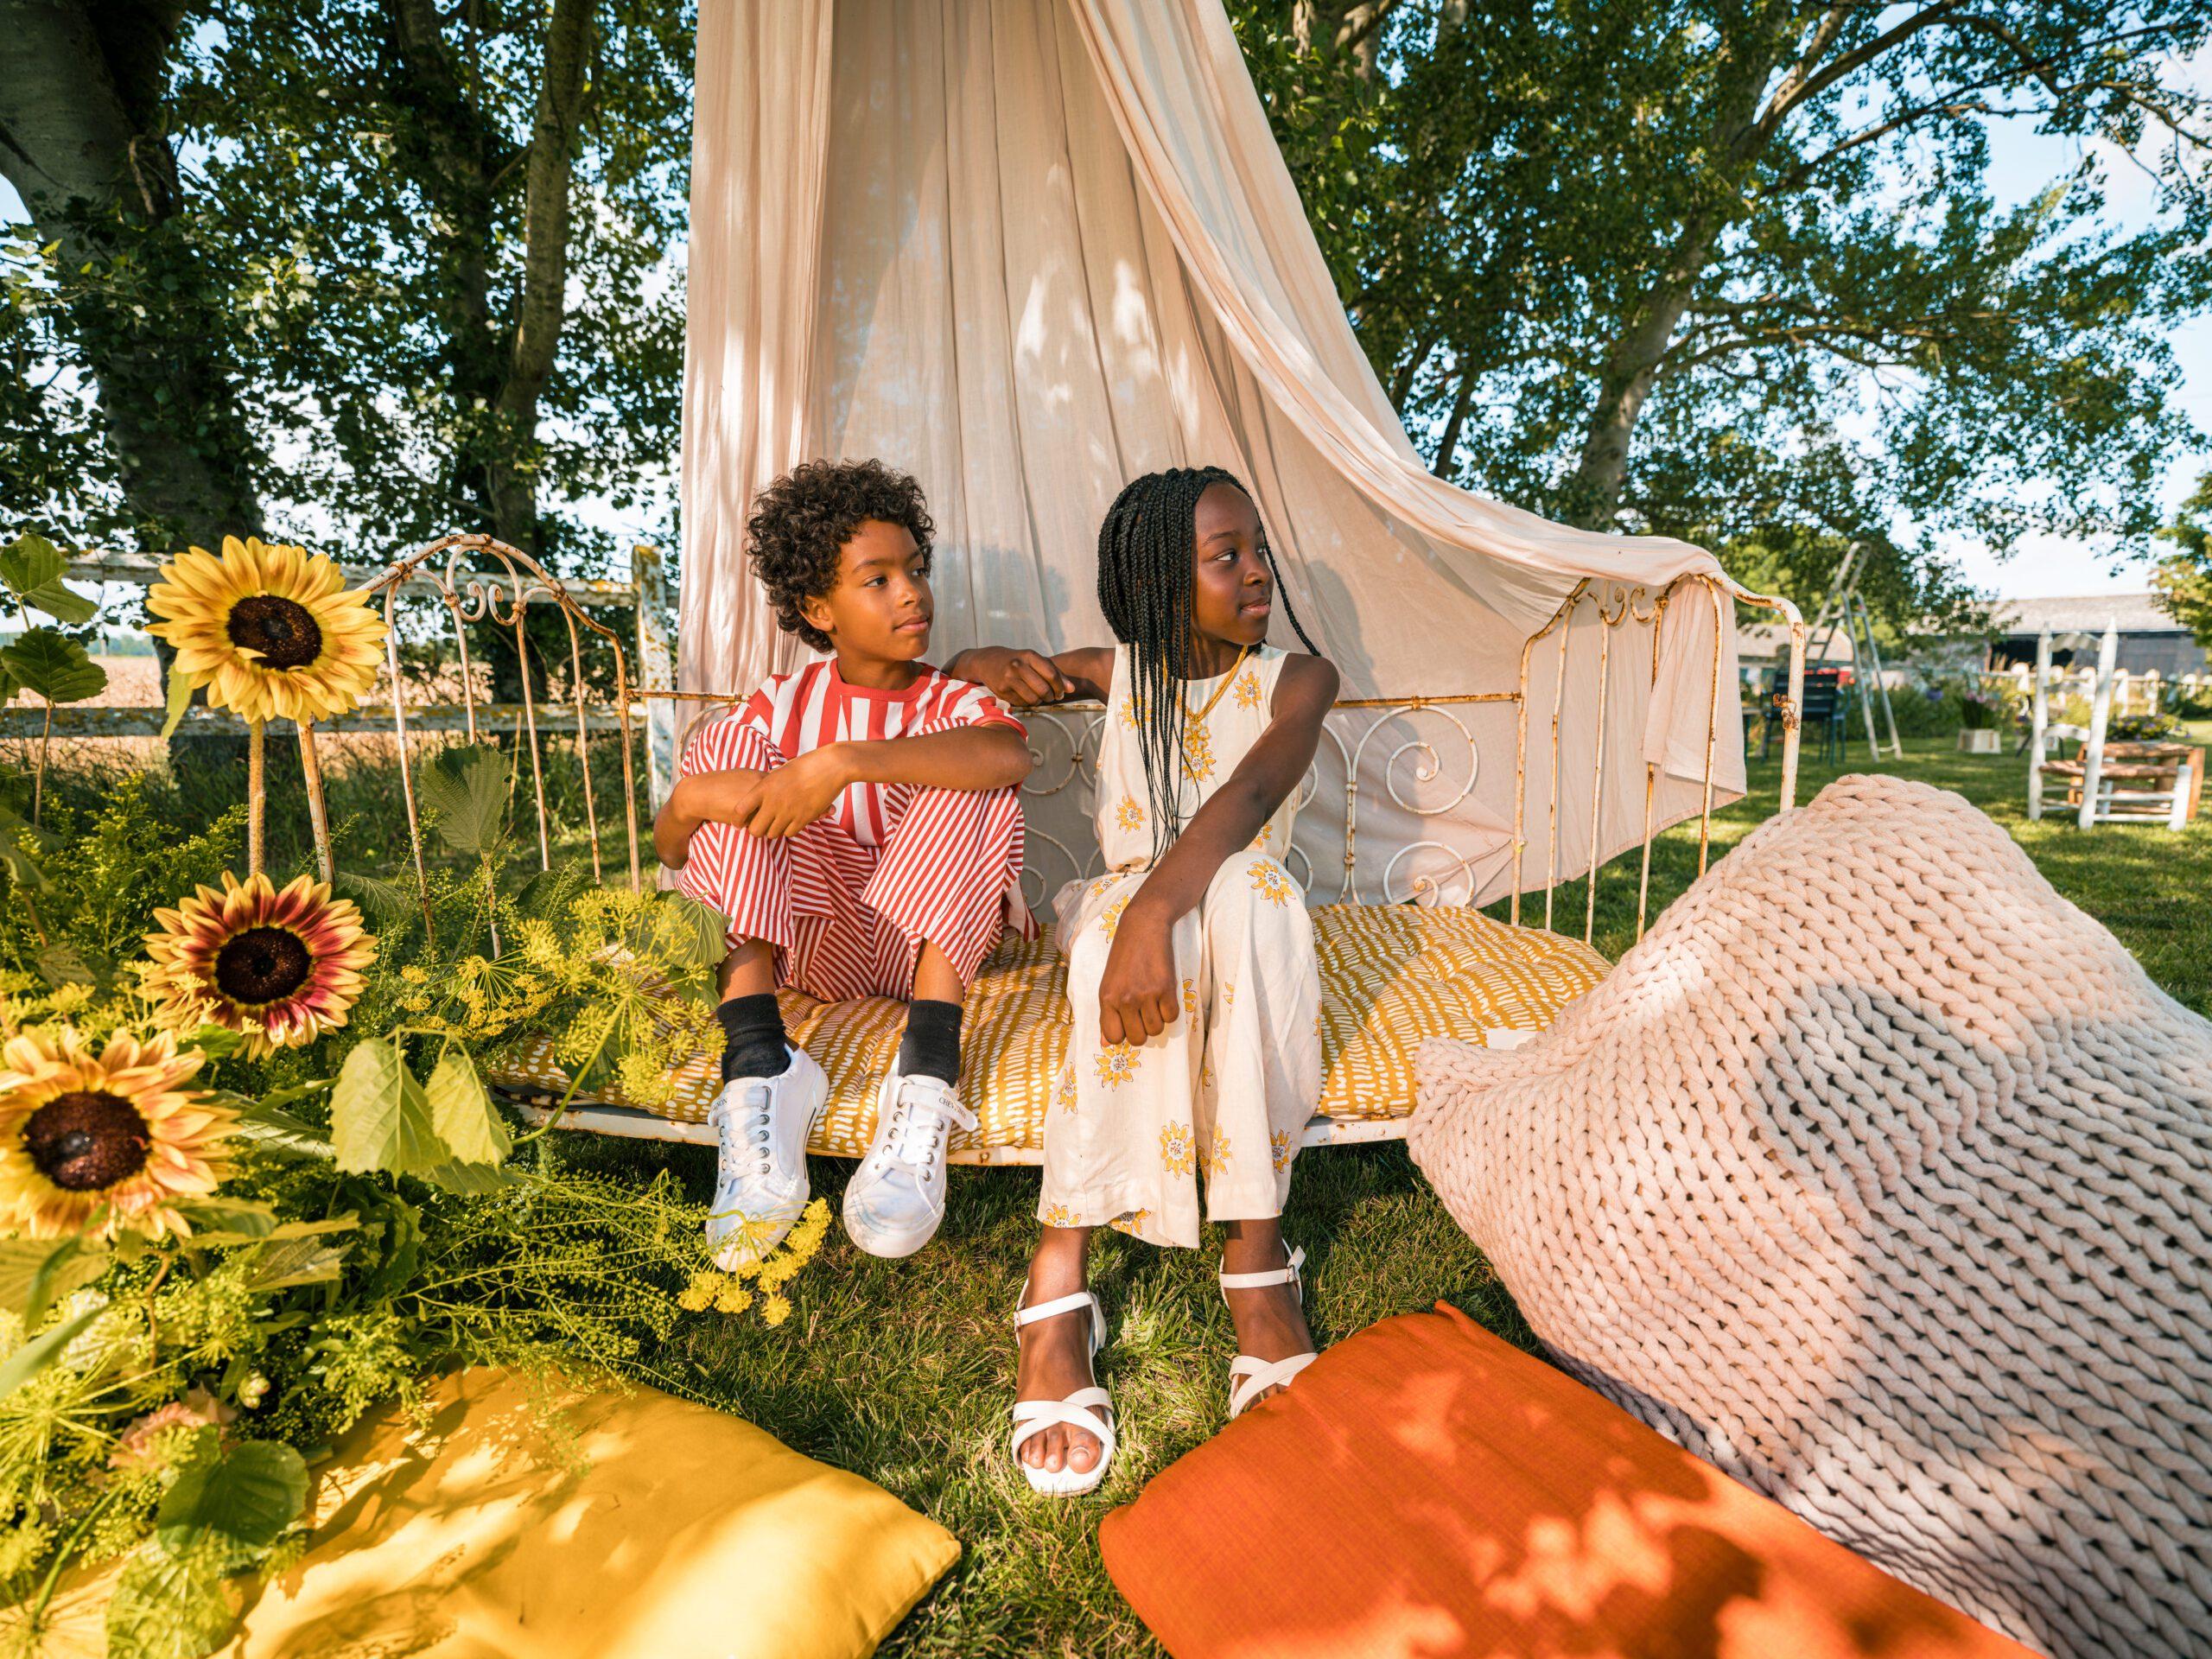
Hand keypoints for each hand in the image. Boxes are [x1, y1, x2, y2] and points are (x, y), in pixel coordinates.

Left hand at [738, 747, 846, 837]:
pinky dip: (789, 830)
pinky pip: (790, 833)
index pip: (740, 810)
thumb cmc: (806, 764)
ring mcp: (789, 811)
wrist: (831, 766)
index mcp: (764, 787)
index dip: (737, 820)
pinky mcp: (804, 818)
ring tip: (778, 822)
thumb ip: (769, 783)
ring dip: (774, 830)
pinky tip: (792, 821)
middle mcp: (774, 801)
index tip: (738, 823)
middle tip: (761, 825)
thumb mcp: (781, 770)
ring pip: (772, 834)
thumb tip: (761, 790)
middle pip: (755, 830)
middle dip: (756, 830)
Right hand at [958, 646, 1072, 706]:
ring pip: (1033, 699)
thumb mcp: (1035, 660)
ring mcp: (1008, 679)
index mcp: (1029, 655)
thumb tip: (1072, 689)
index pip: (1051, 674)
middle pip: (1043, 690)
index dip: (1060, 687)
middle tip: (1051, 696)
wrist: (988, 661)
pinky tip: (1024, 695)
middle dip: (1051, 697)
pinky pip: (1022, 703)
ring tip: (1038, 696)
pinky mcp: (1002, 691)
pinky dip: (1027, 703)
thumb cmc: (1018, 661)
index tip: (1062, 692)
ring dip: (1039, 701)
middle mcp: (1017, 666)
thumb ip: (1055, 672)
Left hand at [1097, 898, 1179, 1044]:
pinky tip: (1164, 995)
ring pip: (1157, 1030)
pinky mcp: (1166, 988)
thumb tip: (1105, 1044)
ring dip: (1157, 1020)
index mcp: (1107, 998)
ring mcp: (1146, 994)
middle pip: (1138, 1038)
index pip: (1113, 1037)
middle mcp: (1125, 999)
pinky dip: (1170, 1011)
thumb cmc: (1124, 955)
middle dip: (1143, 1031)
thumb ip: (1107, 1014)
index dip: (1123, 1035)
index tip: (1128, 1024)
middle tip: (1144, 1013)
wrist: (1144, 926)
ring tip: (1154, 1002)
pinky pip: (1172, 1017)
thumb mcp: (1108, 983)